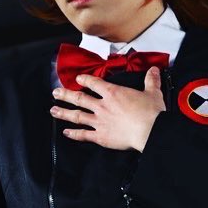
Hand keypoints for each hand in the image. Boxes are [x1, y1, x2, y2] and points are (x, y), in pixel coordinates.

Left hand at [50, 66, 165, 151]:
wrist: (149, 130)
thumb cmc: (151, 113)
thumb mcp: (153, 92)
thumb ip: (151, 81)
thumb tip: (153, 70)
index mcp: (113, 93)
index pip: (95, 83)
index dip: (85, 80)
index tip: (78, 79)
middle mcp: (102, 106)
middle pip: (79, 98)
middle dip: (65, 95)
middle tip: (56, 93)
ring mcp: (99, 121)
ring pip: (77, 115)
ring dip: (64, 112)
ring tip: (53, 110)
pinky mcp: (100, 136)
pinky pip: (83, 135)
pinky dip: (74, 134)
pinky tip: (66, 132)